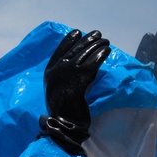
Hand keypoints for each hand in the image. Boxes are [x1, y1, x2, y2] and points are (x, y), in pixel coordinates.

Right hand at [41, 29, 110, 154]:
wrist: (65, 123)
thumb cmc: (64, 111)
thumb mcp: (59, 89)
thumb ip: (64, 76)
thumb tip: (78, 63)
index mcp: (49, 72)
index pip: (60, 50)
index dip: (70, 40)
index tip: (78, 32)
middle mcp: (57, 70)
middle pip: (75, 49)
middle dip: (88, 40)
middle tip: (98, 34)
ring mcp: (68, 73)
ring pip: (85, 54)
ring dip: (97, 45)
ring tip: (106, 42)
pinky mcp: (81, 79)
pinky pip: (93, 62)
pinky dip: (101, 55)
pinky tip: (107, 51)